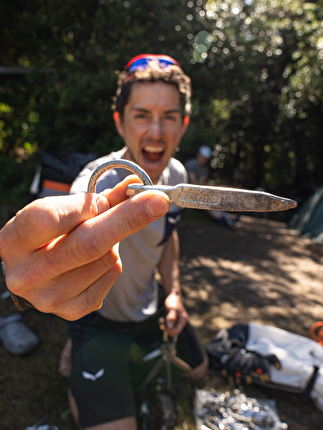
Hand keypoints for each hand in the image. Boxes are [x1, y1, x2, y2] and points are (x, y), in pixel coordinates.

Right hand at [0, 176, 169, 319]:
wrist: (33, 270)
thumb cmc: (46, 234)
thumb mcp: (61, 211)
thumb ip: (98, 199)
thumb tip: (137, 185)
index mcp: (13, 241)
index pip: (50, 219)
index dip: (85, 205)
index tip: (120, 192)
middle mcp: (26, 275)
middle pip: (87, 244)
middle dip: (128, 218)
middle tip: (158, 201)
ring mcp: (48, 298)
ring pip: (106, 259)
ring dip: (114, 242)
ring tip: (95, 239)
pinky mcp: (71, 311)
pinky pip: (111, 276)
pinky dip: (113, 262)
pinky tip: (95, 260)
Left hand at [160, 292, 188, 336]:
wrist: (173, 296)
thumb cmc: (173, 301)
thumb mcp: (172, 308)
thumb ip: (171, 317)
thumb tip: (170, 327)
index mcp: (183, 319)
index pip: (177, 331)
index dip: (169, 330)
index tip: (163, 326)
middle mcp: (181, 322)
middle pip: (173, 331)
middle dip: (166, 328)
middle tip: (160, 320)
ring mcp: (178, 321)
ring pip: (170, 329)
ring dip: (164, 326)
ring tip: (160, 319)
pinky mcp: (174, 320)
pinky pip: (169, 326)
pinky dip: (164, 324)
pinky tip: (161, 319)